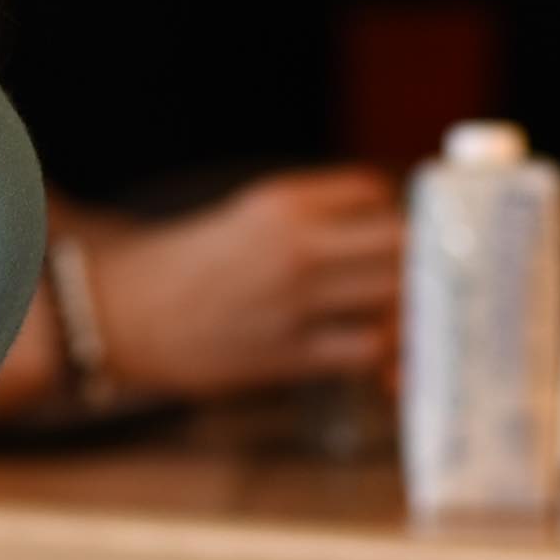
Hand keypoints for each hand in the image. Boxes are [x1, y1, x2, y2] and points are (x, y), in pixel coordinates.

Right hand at [76, 168, 402, 398]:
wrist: (123, 315)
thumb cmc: (192, 265)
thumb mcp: (251, 216)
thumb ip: (318, 218)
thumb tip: (395, 233)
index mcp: (284, 201)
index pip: (376, 191)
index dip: (401, 213)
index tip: (411, 235)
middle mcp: (295, 245)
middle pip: (400, 244)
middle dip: (427, 265)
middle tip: (436, 285)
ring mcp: (293, 301)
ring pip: (393, 299)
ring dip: (414, 314)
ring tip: (418, 326)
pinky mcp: (287, 354)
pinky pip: (364, 352)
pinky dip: (389, 360)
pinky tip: (392, 367)